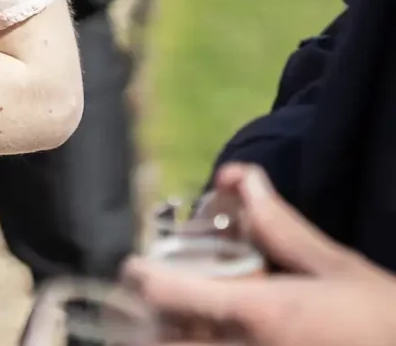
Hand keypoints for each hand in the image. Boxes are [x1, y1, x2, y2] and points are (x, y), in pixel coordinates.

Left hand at [124, 164, 395, 345]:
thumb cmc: (380, 316)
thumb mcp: (333, 267)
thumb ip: (280, 225)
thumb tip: (238, 177)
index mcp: (259, 314)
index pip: (165, 294)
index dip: (139, 277)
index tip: (134, 267)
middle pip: (159, 342)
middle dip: (141, 323)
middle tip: (141, 305)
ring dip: (167, 341)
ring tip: (168, 326)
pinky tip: (203, 339)